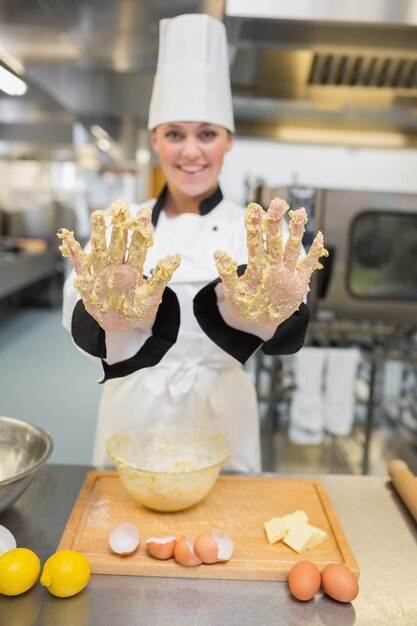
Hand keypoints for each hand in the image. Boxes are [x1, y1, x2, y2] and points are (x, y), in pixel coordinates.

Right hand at [58, 198, 180, 331]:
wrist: (121, 328)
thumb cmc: (138, 311)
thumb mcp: (153, 296)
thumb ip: (162, 276)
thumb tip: (175, 256)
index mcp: (133, 270)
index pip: (139, 246)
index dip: (141, 230)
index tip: (145, 212)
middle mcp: (117, 268)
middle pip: (118, 243)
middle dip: (119, 224)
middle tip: (121, 204)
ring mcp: (102, 274)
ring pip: (100, 250)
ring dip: (98, 233)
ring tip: (98, 214)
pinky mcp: (88, 283)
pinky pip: (80, 266)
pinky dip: (74, 253)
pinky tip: (70, 238)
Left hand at [214, 198, 327, 327]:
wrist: (258, 324)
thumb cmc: (244, 307)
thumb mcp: (233, 293)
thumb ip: (228, 274)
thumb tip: (218, 253)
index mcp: (257, 268)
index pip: (255, 243)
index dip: (254, 227)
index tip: (253, 209)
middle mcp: (272, 266)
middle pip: (275, 241)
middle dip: (276, 223)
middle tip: (277, 203)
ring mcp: (286, 274)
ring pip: (292, 249)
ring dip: (296, 233)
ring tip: (300, 214)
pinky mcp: (298, 284)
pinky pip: (307, 266)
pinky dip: (315, 254)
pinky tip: (319, 237)